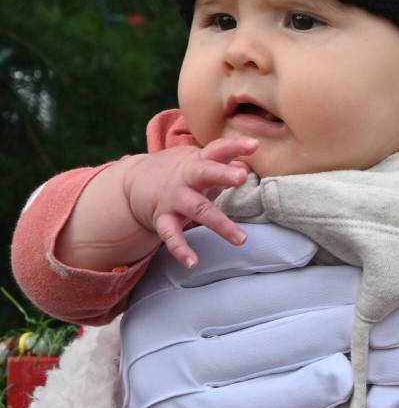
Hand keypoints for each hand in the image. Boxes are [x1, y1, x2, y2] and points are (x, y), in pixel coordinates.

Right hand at [114, 224, 357, 407]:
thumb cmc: (196, 357)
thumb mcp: (200, 309)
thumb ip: (237, 277)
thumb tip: (311, 242)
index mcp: (165, 286)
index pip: (226, 259)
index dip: (275, 249)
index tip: (318, 246)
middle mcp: (159, 326)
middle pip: (253, 299)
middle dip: (315, 292)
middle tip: (364, 287)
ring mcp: (169, 377)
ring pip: (261, 345)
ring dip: (321, 332)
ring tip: (362, 324)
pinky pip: (254, 401)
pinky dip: (301, 388)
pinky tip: (338, 377)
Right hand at [122, 136, 255, 266]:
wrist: (135, 180)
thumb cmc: (181, 171)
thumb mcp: (200, 161)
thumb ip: (224, 163)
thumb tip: (247, 165)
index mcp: (198, 160)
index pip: (218, 149)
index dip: (236, 146)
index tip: (255, 144)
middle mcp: (186, 178)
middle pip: (205, 173)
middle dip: (223, 174)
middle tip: (242, 176)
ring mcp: (174, 199)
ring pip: (197, 209)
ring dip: (220, 224)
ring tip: (241, 239)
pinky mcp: (162, 218)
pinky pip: (171, 235)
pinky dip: (181, 249)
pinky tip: (193, 263)